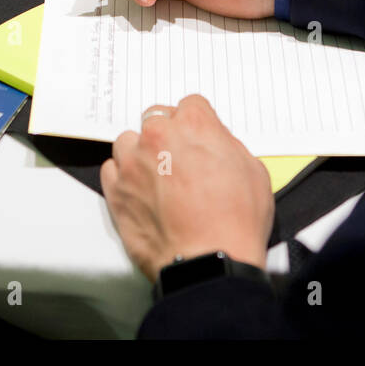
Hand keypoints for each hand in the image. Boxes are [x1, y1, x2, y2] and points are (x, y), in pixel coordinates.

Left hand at [100, 96, 273, 280]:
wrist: (209, 261)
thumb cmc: (236, 221)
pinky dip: (123, 176)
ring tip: (157, 177)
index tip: (199, 139)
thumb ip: (227, 146)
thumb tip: (214, 144)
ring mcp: (132, 163)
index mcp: (194, 124)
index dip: (198, 124)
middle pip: (156, 119)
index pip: (190, 105)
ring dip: (141, 153)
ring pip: (129, 141)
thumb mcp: (253, 170)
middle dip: (168, 135)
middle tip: (180, 160)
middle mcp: (158, 136)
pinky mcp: (116, 191)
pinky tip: (140, 191)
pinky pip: (111, 169)